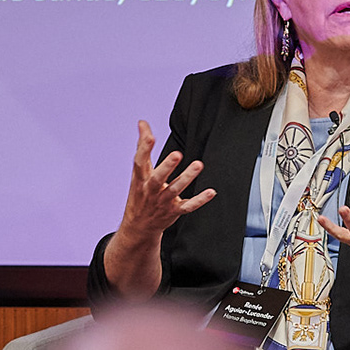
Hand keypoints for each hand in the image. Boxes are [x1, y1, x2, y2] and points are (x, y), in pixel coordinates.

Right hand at [116, 120, 215, 240]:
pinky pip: (188, 206)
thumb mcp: (138, 171)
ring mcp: (162, 201)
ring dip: (186, 178)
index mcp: (140, 178)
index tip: (149, 136)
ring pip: (174, 190)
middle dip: (166, 167)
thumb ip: (142, 146)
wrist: (138, 226)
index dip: (143, 149)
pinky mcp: (174, 211)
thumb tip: (142, 123)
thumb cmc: (140, 193)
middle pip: (157, 178)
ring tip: (198, 165)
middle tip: (176, 154)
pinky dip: (199, 200)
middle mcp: (150, 190)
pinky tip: (210, 192)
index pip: (139, 162)